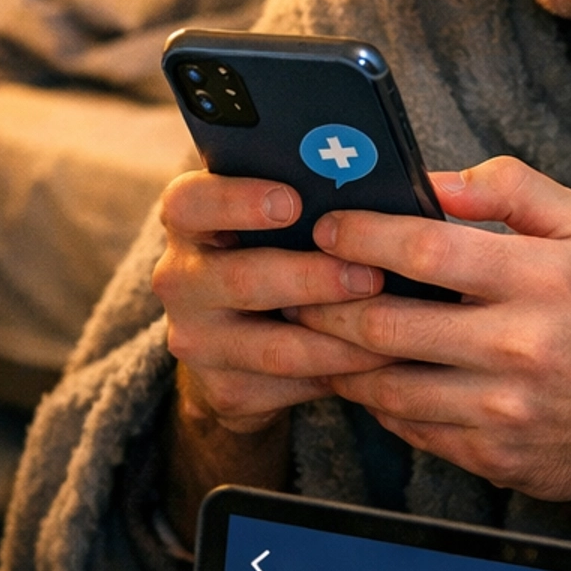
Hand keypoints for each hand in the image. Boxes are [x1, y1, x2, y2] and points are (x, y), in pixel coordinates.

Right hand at [152, 171, 385, 438]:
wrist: (236, 346)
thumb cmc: (274, 255)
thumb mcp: (273, 223)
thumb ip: (303, 199)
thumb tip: (371, 179)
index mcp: (188, 223)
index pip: (191, 202)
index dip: (237, 201)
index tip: (292, 201)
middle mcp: (180, 280)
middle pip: (243, 279)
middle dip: (313, 279)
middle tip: (370, 275)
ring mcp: (196, 341)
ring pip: (274, 347)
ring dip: (339, 338)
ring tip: (390, 324)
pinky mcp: (225, 391)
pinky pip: (292, 386)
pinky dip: (341, 374)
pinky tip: (379, 361)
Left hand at [294, 156, 570, 508]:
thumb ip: (510, 188)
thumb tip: (433, 178)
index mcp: (544, 280)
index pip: (428, 252)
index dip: (363, 237)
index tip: (327, 228)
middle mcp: (521, 348)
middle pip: (388, 326)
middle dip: (324, 303)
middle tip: (295, 284)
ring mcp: (504, 410)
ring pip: (386, 385)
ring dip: (337, 357)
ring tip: (311, 329)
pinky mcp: (492, 455)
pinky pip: (408, 426)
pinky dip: (375, 399)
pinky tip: (361, 374)